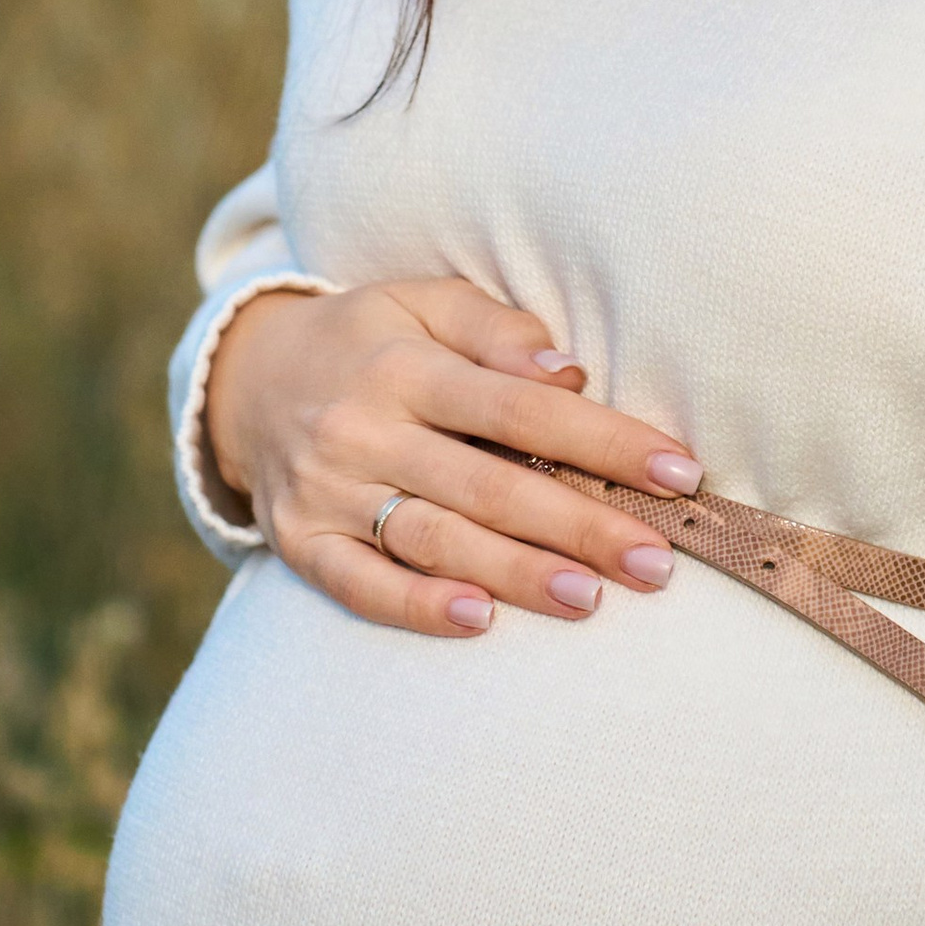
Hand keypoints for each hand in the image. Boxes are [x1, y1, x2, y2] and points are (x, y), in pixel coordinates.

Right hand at [204, 276, 704, 638]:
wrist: (246, 380)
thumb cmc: (367, 341)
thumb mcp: (424, 304)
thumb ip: (498, 330)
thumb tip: (568, 371)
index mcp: (406, 365)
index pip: (522, 407)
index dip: (604, 442)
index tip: (678, 473)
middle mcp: (365, 429)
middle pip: (489, 484)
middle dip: (579, 525)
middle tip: (655, 561)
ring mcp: (329, 491)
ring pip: (434, 539)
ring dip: (516, 573)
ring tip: (591, 597)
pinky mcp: (301, 543)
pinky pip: (359, 583)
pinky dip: (414, 605)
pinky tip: (477, 621)